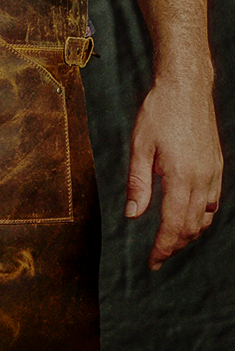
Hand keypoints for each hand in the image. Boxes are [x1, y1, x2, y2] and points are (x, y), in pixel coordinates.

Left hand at [125, 73, 221, 269]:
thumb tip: (133, 214)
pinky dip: (201, 215)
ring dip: (189, 233)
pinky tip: (189, 216)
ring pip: (205, 216)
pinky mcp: (217, 165)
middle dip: (174, 245)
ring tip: (170, 241)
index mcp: (180, 176)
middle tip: (158, 257)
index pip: (172, 224)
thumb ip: (138, 183)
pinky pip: (213, 200)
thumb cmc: (159, 113)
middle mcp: (202, 178)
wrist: (186, 88)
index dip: (163, 247)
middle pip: (191, 226)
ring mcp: (213, 172)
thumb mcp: (139, 147)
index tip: (153, 262)